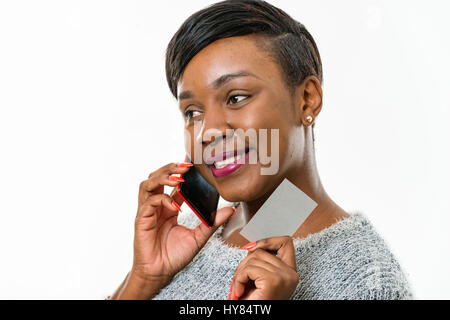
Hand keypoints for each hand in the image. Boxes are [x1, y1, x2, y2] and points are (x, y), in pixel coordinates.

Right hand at [126, 162, 235, 298]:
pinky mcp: (141, 220)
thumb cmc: (174, 256)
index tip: (194, 165)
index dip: (180, 172)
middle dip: (170, 168)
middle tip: (186, 165)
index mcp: (169, 207)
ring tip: (178, 178)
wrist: (160, 274)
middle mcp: (157, 206)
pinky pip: (149, 203)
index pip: (172, 183)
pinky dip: (162, 199)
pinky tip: (174, 204)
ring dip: (162, 177)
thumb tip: (230, 210)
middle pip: (157, 177)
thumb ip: (212, 222)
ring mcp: (147, 212)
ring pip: (147, 184)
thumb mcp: (198, 237)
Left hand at [228, 236, 298, 299]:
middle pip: (261, 251)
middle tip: (240, 282)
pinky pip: (249, 269)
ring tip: (240, 289)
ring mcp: (284, 277)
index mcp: (290, 272)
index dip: (267, 241)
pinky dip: (239, 279)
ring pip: (252, 258)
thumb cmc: (254, 304)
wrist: (253, 317)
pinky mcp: (273, 281)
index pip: (285, 242)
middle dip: (244, 264)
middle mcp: (291, 274)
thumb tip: (251, 246)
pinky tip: (240, 292)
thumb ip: (260, 262)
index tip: (251, 249)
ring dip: (239, 273)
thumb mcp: (259, 278)